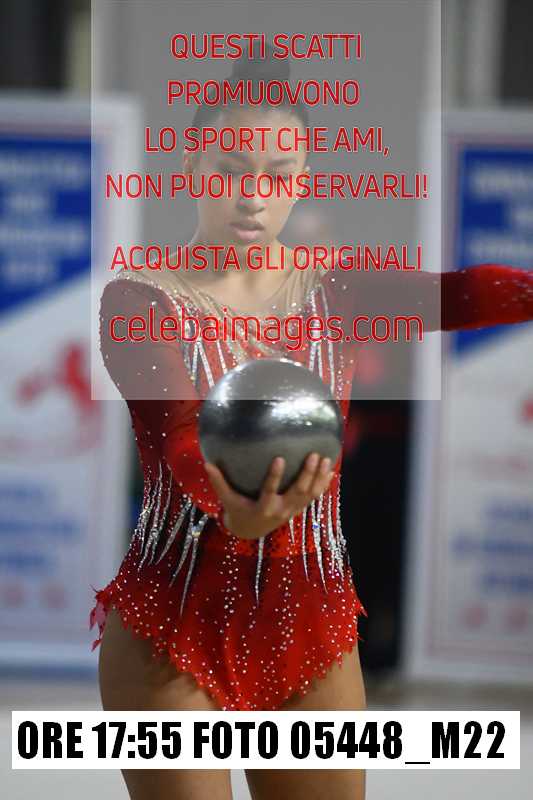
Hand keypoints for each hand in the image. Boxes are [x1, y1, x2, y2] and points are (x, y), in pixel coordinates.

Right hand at [204, 453, 334, 539]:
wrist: (251, 531)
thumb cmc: (238, 510)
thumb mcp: (227, 500)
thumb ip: (219, 482)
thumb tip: (206, 463)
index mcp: (263, 507)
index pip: (270, 490)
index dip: (275, 476)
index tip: (279, 458)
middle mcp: (281, 510)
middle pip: (297, 492)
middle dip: (307, 474)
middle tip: (313, 455)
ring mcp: (292, 510)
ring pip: (310, 494)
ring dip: (319, 477)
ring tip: (326, 459)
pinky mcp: (298, 509)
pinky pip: (314, 497)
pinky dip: (323, 484)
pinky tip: (331, 470)